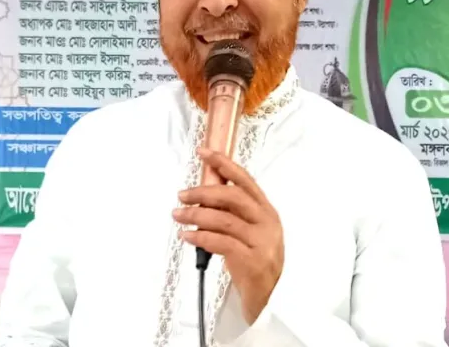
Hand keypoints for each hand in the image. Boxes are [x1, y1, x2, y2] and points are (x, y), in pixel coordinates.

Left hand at [173, 147, 283, 324]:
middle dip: (203, 192)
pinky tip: (186, 235)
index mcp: (267, 210)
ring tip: (178, 215)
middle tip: (182, 194)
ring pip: (223, 220)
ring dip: (196, 215)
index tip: (203, 152)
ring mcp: (261, 242)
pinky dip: (199, 237)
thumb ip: (234, 212)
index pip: (245, 180)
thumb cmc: (256, 258)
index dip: (224, 164)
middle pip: (233, 197)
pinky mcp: (251, 261)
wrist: (271, 296)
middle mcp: (267, 222)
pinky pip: (220, 243)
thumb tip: (205, 190)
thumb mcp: (252, 230)